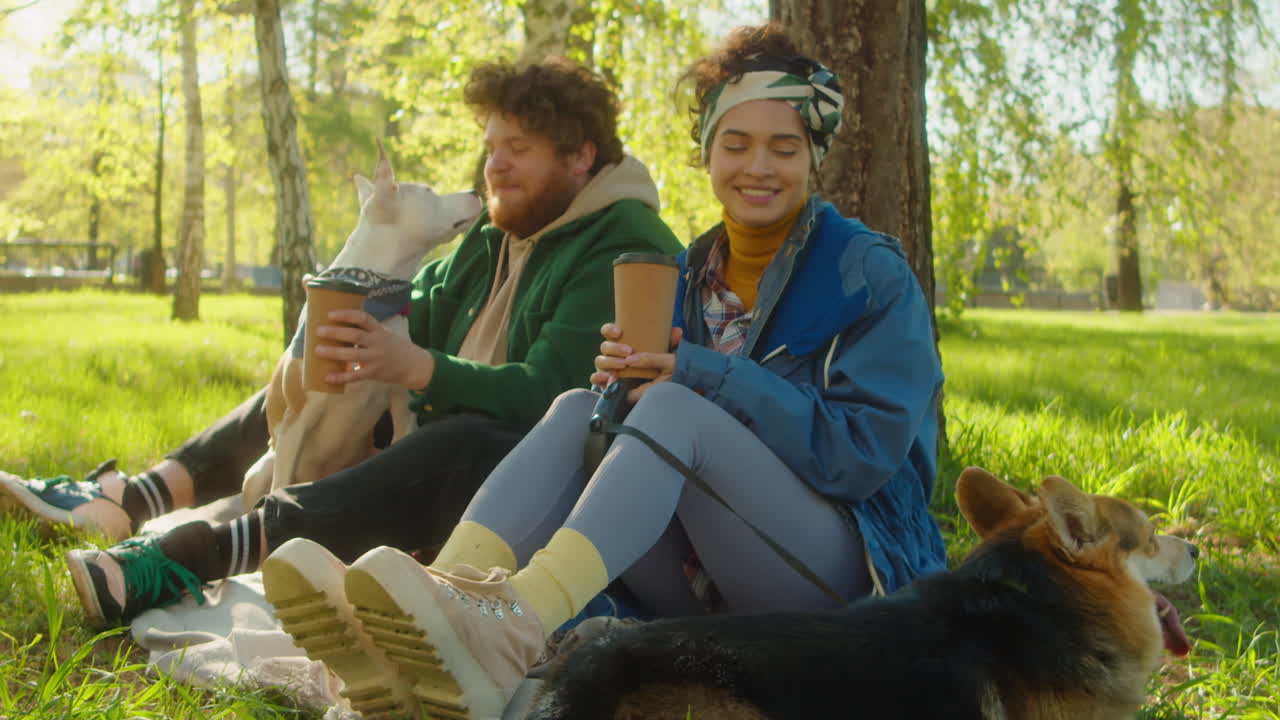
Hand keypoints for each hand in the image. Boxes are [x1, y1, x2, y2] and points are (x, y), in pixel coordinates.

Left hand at [314, 309, 434, 389]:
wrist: (412, 365)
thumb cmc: (393, 347)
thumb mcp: (384, 334)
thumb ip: (366, 331)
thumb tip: (339, 327)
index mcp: (378, 330)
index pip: (362, 318)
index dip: (346, 315)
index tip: (330, 314)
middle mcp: (377, 343)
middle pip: (355, 335)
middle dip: (335, 332)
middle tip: (319, 331)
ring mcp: (376, 358)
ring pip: (352, 355)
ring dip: (334, 352)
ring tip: (318, 350)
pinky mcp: (374, 373)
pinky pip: (355, 376)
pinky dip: (341, 377)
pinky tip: (328, 377)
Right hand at [590, 324, 681, 403]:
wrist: (646, 384)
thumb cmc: (652, 362)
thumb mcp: (660, 351)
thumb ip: (668, 342)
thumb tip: (677, 331)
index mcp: (619, 341)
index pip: (608, 331)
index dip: (609, 329)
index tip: (619, 331)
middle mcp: (610, 353)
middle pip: (605, 346)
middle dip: (615, 347)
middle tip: (629, 351)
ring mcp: (606, 366)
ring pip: (600, 361)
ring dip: (610, 362)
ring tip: (624, 365)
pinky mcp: (604, 381)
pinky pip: (596, 379)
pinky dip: (600, 378)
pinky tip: (610, 378)